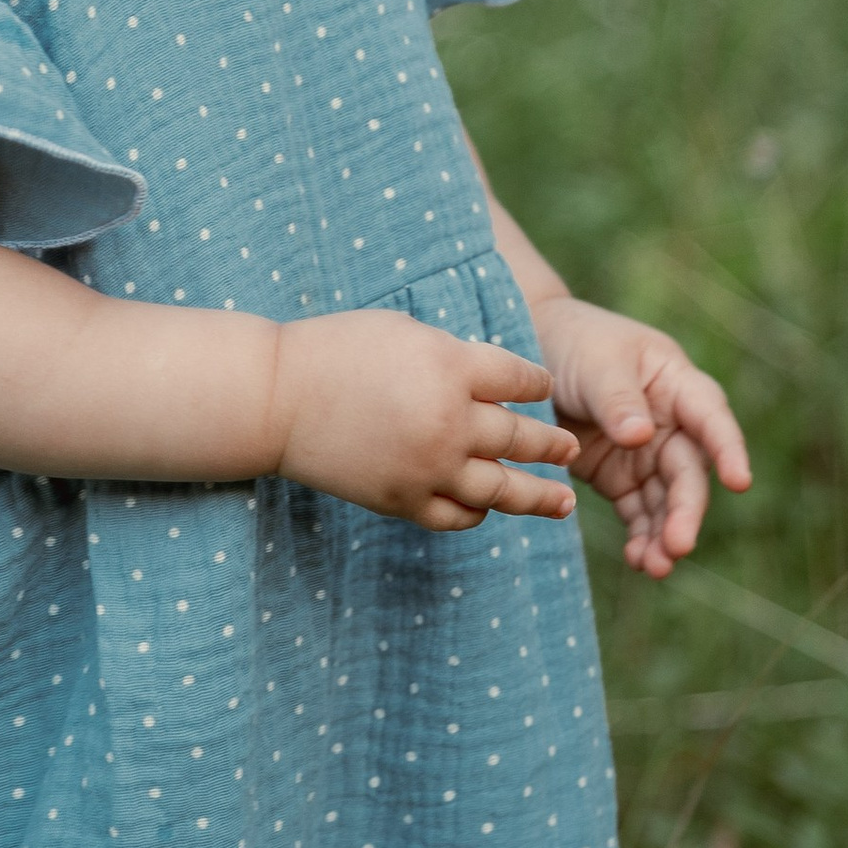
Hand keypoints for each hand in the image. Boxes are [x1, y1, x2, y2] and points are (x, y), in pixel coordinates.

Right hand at [266, 309, 581, 533]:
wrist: (275, 399)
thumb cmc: (337, 351)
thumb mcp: (406, 332)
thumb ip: (457, 357)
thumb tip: (499, 382)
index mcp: (453, 367)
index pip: (520, 381)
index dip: (537, 385)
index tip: (544, 389)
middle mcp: (449, 421)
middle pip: (520, 437)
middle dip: (551, 444)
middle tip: (571, 448)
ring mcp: (428, 467)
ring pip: (501, 489)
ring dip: (538, 495)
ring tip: (564, 502)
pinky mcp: (402, 501)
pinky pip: (457, 515)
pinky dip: (478, 513)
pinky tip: (488, 508)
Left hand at [530, 298, 750, 578]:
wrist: (533, 350)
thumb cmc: (575, 342)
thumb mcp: (597, 363)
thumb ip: (618, 400)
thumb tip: (642, 437)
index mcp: (676, 384)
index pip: (710, 418)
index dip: (728, 449)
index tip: (739, 481)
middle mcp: (671, 423)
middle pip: (688, 472)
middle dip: (685, 511)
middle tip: (678, 545)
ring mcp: (647, 454)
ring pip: (667, 501)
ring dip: (664, 534)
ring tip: (654, 567)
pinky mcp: (621, 477)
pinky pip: (638, 512)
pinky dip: (641, 537)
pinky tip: (638, 560)